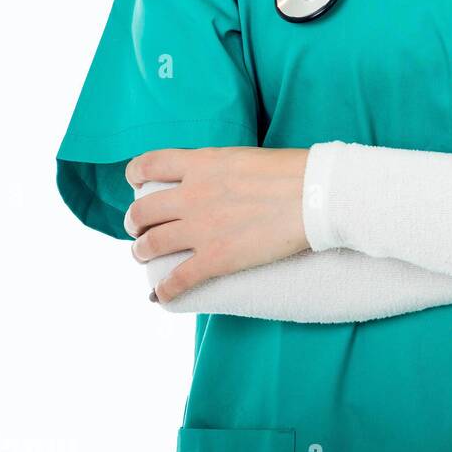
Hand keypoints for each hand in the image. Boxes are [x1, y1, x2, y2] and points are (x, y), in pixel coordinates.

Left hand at [124, 146, 309, 303]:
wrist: (317, 194)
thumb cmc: (292, 171)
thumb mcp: (243, 156)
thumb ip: (217, 169)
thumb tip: (212, 180)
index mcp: (201, 164)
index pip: (148, 165)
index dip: (135, 176)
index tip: (137, 184)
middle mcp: (193, 195)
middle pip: (142, 210)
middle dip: (136, 223)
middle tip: (141, 229)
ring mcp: (202, 228)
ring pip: (150, 245)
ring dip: (142, 254)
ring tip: (146, 256)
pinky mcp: (216, 259)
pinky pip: (176, 280)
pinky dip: (164, 290)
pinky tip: (162, 294)